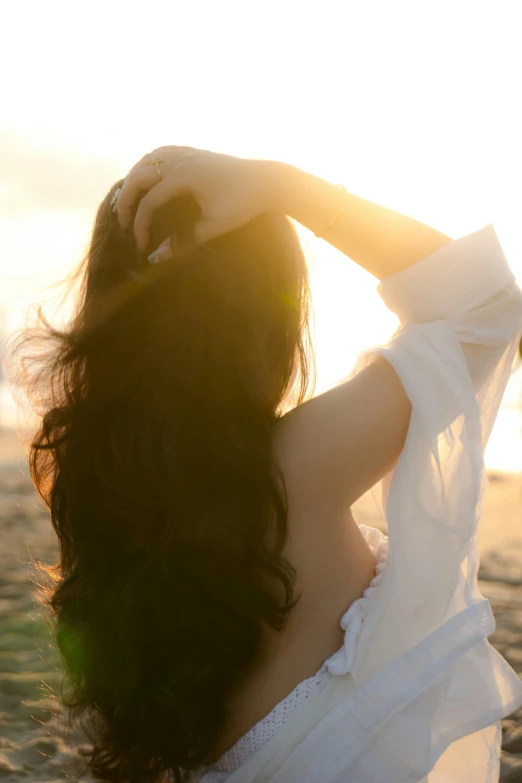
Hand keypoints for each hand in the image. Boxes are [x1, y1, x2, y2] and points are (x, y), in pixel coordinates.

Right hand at [114, 146, 281, 259]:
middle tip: (123, 225)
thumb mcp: (214, 226)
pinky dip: (146, 168)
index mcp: (184, 176)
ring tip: (128, 204)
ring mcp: (185, 152)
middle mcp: (180, 160)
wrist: (267, 180)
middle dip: (126, 202)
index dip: (140, 226)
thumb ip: (183, 241)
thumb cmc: (243, 203)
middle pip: (137, 178)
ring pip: (145, 162)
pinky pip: (158, 155)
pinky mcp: (191, 152)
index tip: (142, 247)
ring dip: (132, 182)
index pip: (149, 202)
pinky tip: (144, 181)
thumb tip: (156, 258)